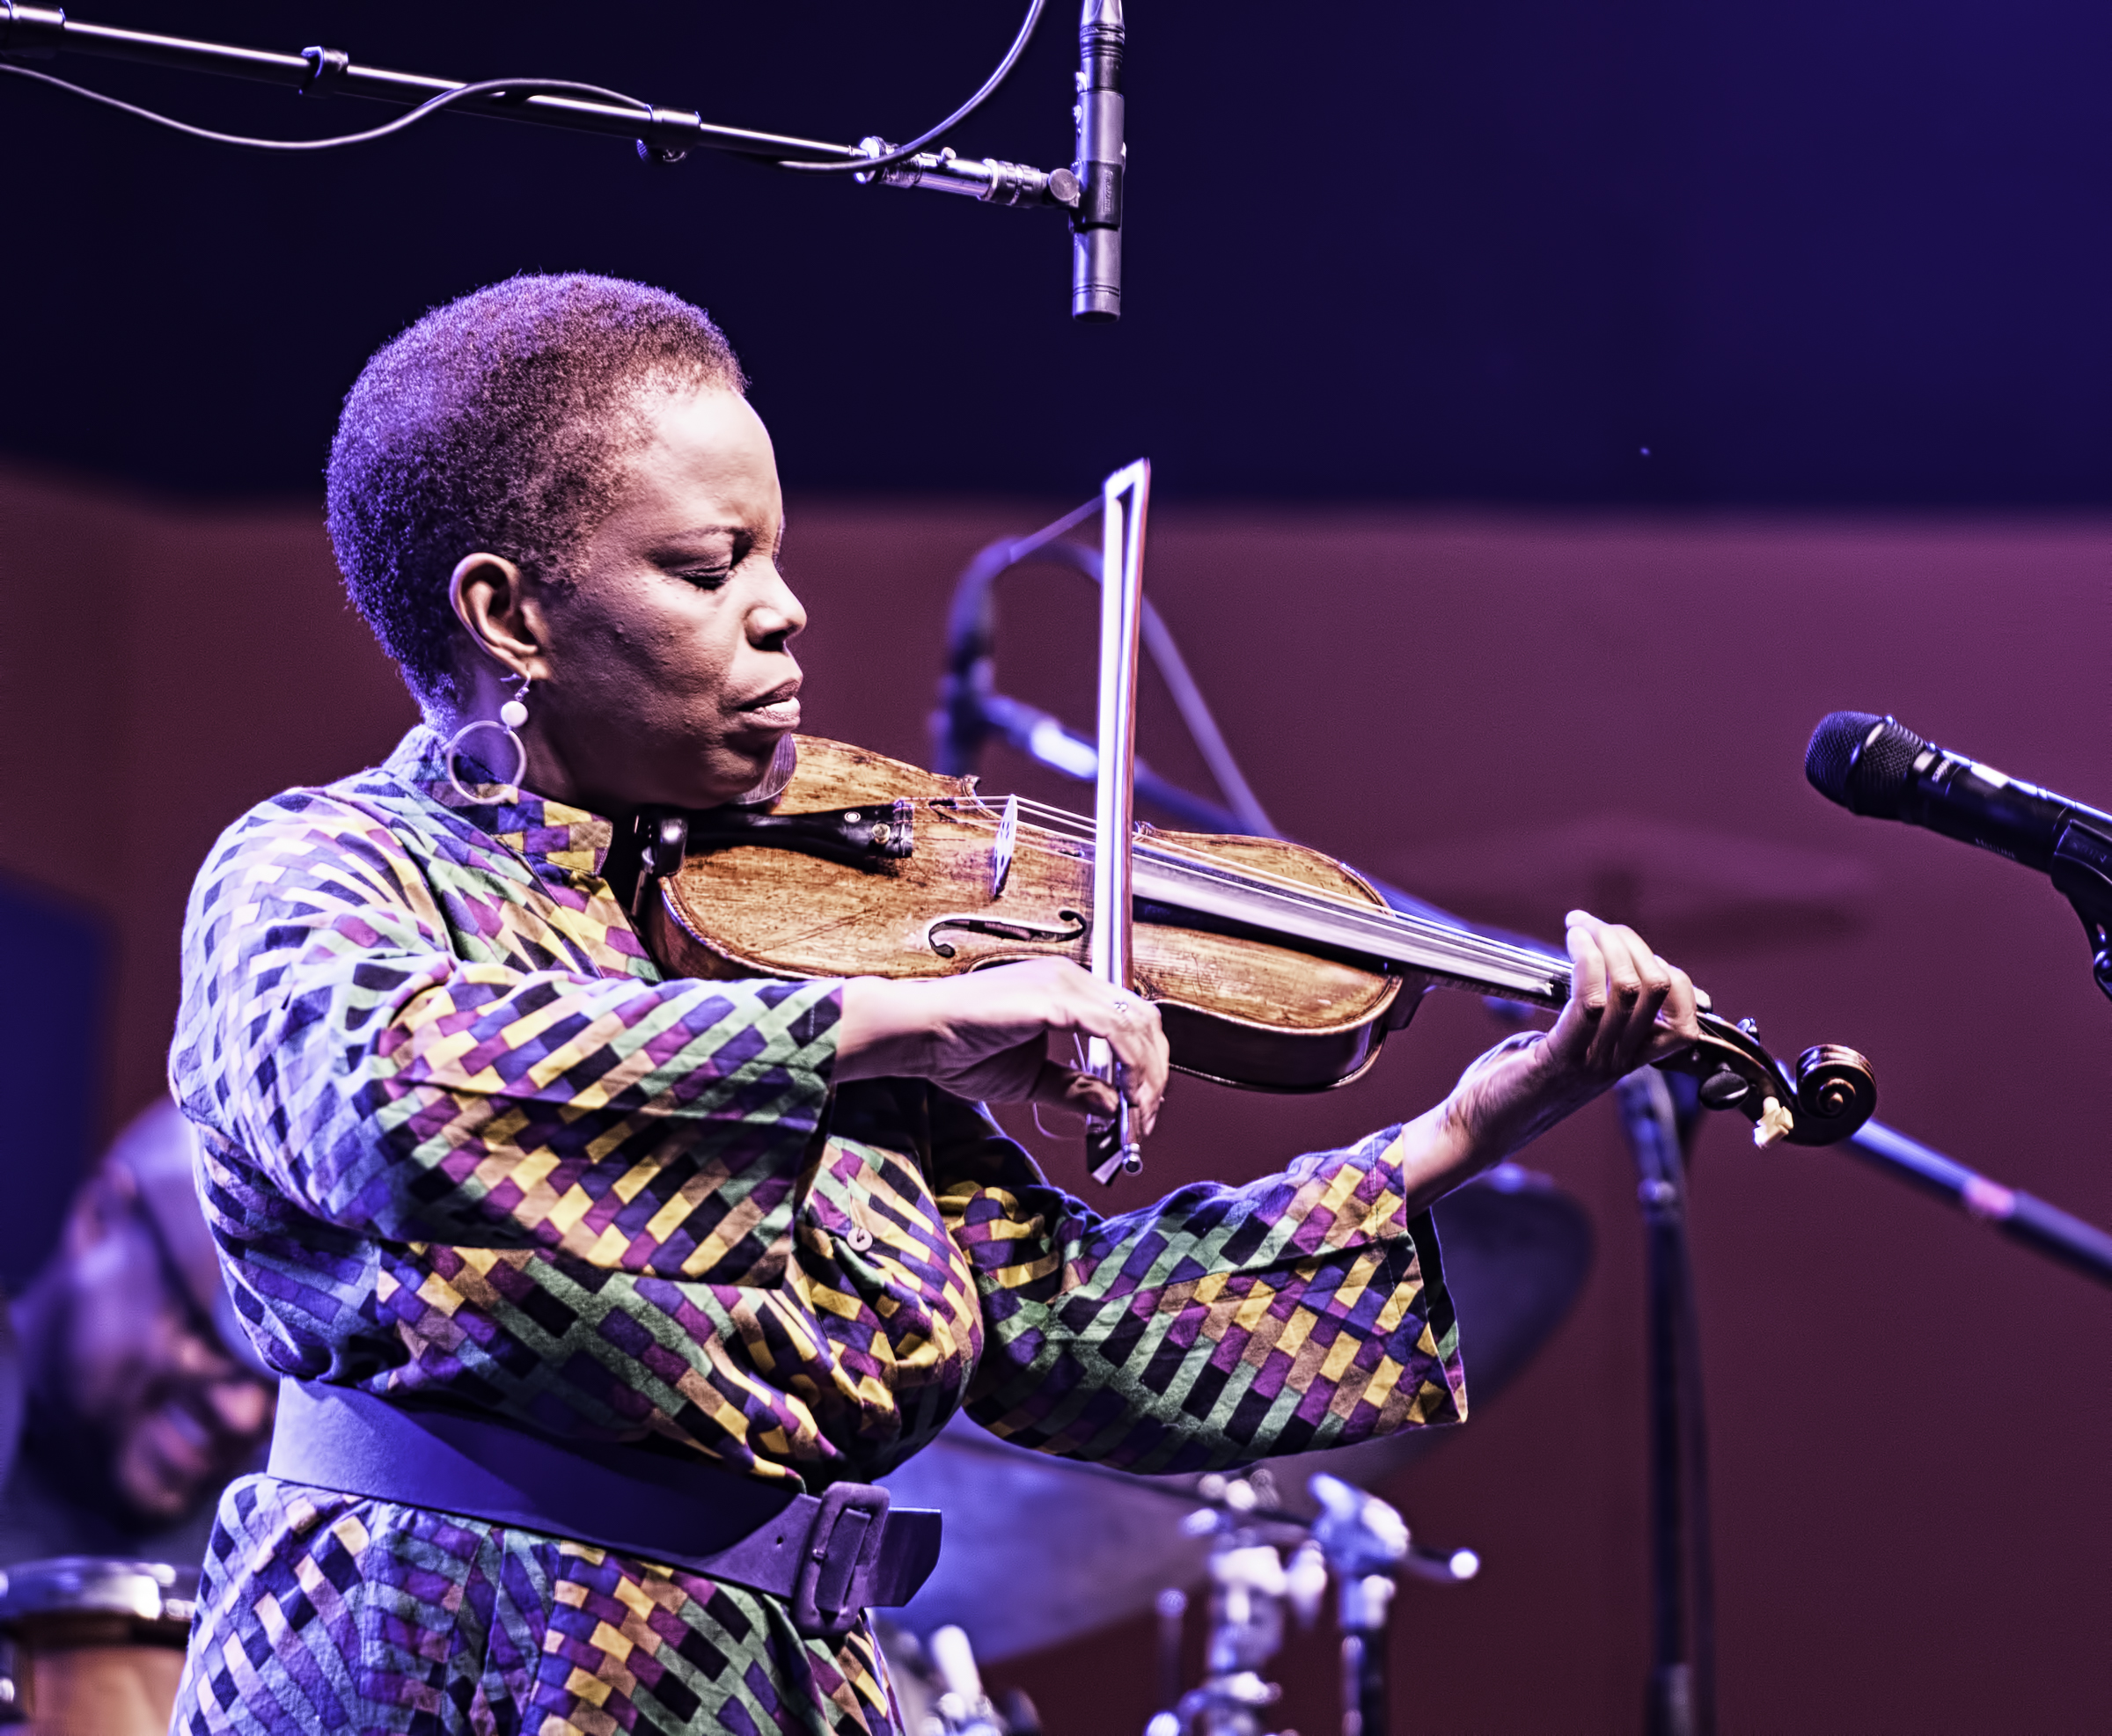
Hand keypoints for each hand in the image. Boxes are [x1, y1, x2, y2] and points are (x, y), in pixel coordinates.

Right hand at [836, 960, 1169, 1132]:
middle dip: (1155, 1075)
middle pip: (1144, 1022)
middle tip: (1146, 1120)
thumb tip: (1113, 1109)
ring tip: (1138, 1117)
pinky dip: (1129, 1067)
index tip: (1143, 1110)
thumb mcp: (1030, 1080)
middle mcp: (1072, 980)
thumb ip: (1074, 1091)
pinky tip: (1125, 1097)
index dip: (1146, 1067)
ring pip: (1136, 1027)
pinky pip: (1114, 1032)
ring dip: (1147, 1077)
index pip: (1130, 1023)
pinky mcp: (1056, 998)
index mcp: (1068, 992)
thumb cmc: (958, 1049)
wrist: (919, 1035)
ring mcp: (1066, 984)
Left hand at [1430, 911, 1702, 1174]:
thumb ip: (1586, 1020)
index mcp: (1626, 1062)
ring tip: (1579, 925)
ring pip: (1629, 989)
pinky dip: (1585, 960)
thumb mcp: (1563, 1049)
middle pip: (1658, 989)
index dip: (1673, 977)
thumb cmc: (1511, 1085)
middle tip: (1593, 925)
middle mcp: (1618, 1062)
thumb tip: (1590, 972)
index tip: (1632, 951)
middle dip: (1630, 942)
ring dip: (1605, 942)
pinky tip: (1572, 940)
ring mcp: (1593, 1062)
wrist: (1475, 1128)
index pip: (1685, 1022)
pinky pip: (1589, 1001)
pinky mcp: (1559, 1057)